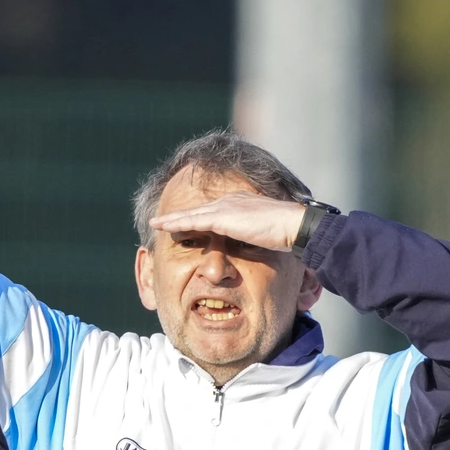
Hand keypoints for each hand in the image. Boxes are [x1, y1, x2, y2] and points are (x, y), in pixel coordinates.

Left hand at [150, 192, 308, 253]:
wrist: (294, 226)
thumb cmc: (288, 234)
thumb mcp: (267, 235)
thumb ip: (255, 238)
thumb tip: (254, 248)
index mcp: (241, 204)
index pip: (213, 211)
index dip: (198, 218)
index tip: (186, 224)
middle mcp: (231, 201)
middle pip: (199, 210)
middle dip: (180, 216)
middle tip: (161, 221)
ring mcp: (226, 207)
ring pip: (191, 214)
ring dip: (172, 220)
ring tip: (155, 224)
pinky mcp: (222, 217)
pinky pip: (193, 220)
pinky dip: (176, 223)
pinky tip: (162, 226)